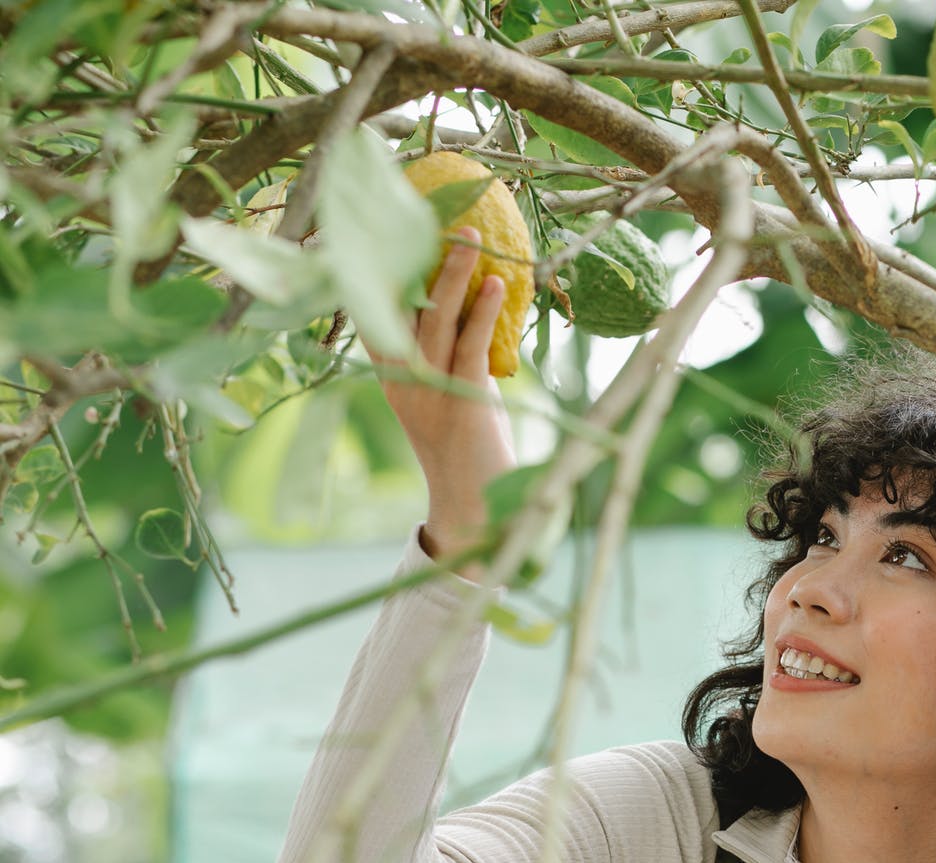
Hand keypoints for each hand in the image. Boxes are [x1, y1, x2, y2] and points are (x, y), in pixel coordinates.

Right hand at [363, 228, 517, 572]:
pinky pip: (472, 345)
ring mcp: (430, 388)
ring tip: (472, 238)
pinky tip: (496, 285)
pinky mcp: (464, 397)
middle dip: (416, 260)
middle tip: (432, 218)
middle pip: (403, 307)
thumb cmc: (466, 449)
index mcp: (391, 376)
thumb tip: (468, 313)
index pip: (374, 314)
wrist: (473, 504)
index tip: (376, 232)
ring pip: (437, 319)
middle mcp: (402, 379)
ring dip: (454, 274)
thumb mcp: (447, 397)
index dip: (373, 273)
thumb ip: (448, 359)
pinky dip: (484, 312)